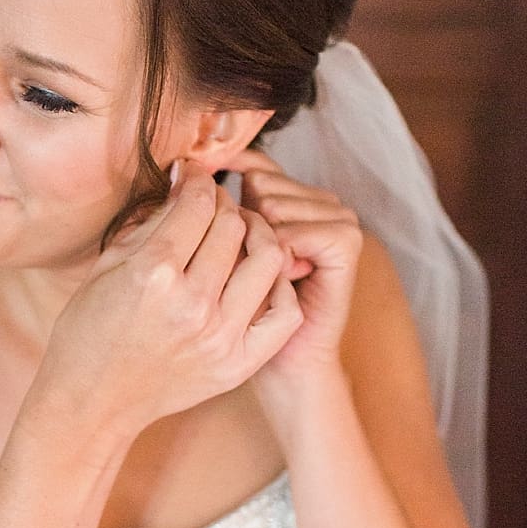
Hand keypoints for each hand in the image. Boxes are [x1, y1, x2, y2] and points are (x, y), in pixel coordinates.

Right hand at [33, 161, 300, 437]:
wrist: (91, 401)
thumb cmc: (88, 333)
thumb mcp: (106, 269)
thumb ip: (148, 226)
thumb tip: (182, 187)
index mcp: (152, 275)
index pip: (197, 206)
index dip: (198, 182)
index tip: (195, 179)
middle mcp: (191, 304)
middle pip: (234, 227)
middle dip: (226, 205)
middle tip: (215, 206)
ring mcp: (219, 336)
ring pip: (269, 259)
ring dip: (259, 236)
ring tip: (243, 236)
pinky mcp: (237, 364)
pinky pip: (284, 312)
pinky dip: (280, 286)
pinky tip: (259, 278)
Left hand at [218, 149, 362, 395]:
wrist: (284, 362)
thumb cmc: (242, 313)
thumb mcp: (218, 260)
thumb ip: (208, 214)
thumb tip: (180, 170)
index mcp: (287, 198)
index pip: (255, 165)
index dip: (228, 171)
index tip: (199, 181)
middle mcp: (316, 201)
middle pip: (261, 181)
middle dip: (242, 218)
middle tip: (247, 261)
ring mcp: (336, 218)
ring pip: (275, 203)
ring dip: (262, 238)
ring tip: (269, 270)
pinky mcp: (346, 242)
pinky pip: (295, 230)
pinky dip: (285, 252)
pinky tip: (285, 274)